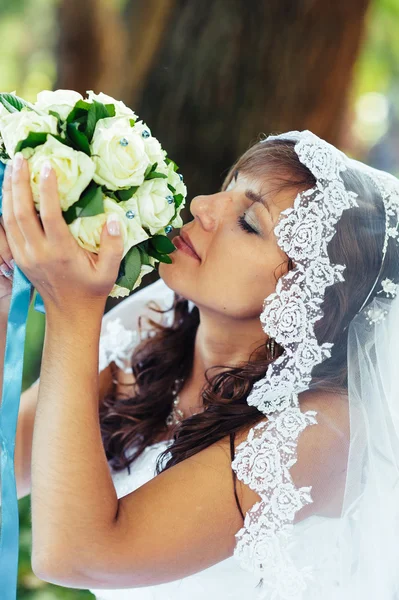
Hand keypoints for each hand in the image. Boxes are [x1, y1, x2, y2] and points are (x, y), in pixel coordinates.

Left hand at [1, 153, 124, 313]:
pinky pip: (5, 229)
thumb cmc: (92, 290)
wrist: (70, 313)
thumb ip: (113, 246)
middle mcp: (37, 252)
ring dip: (8, 191)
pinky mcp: (18, 257)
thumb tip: (113, 219)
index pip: (50, 214)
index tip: (48, 165)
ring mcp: (24, 255)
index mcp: (61, 253)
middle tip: (21, 157)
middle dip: (19, 182)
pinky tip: (8, 191)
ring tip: (12, 167)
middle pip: (21, 211)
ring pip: (8, 218)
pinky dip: (4, 207)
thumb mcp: (110, 271)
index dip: (47, 189)